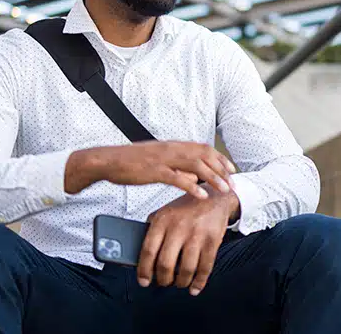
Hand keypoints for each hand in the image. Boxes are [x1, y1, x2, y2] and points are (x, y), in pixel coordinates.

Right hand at [65, 141, 235, 198]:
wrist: (107, 160)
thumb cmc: (131, 162)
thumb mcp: (157, 161)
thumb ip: (176, 166)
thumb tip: (193, 177)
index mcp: (172, 145)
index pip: (203, 148)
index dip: (220, 158)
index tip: (231, 170)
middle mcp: (171, 149)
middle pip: (204, 155)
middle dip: (222, 170)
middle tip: (233, 184)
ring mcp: (163, 159)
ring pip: (196, 166)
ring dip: (213, 178)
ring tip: (224, 190)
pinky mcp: (154, 171)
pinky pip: (177, 178)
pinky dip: (192, 186)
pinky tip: (201, 195)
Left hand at [137, 186, 238, 295]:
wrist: (214, 197)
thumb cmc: (186, 208)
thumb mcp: (165, 212)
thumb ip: (152, 229)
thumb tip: (141, 255)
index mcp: (163, 220)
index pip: (148, 250)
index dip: (144, 270)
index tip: (143, 281)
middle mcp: (178, 227)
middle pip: (166, 263)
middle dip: (163, 279)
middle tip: (163, 282)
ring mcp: (197, 234)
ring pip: (186, 269)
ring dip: (181, 282)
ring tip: (179, 283)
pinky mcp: (212, 240)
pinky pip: (205, 268)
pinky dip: (199, 282)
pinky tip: (194, 288)